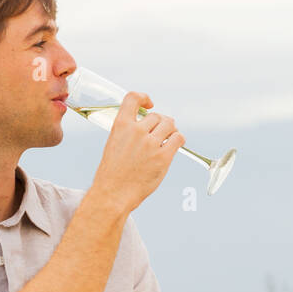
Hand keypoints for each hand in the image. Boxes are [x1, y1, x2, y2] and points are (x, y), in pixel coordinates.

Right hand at [88, 91, 185, 215]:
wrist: (114, 193)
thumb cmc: (113, 172)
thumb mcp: (114, 144)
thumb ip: (128, 132)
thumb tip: (147, 126)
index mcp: (121, 125)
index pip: (133, 98)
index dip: (144, 98)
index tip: (149, 104)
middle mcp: (137, 131)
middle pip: (157, 116)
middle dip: (160, 123)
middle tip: (160, 133)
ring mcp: (151, 144)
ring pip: (170, 125)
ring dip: (171, 130)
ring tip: (168, 138)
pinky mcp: (163, 157)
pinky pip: (178, 138)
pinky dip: (178, 139)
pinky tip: (175, 144)